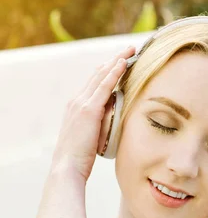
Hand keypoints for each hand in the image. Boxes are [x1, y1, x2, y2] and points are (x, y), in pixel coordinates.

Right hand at [50, 45, 135, 181]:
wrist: (67, 167)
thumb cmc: (80, 159)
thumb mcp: (90, 138)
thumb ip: (99, 127)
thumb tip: (112, 125)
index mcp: (76, 107)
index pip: (94, 83)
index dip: (108, 71)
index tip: (121, 62)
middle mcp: (77, 101)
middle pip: (98, 74)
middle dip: (114, 61)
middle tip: (129, 50)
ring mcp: (81, 104)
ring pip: (102, 76)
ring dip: (117, 61)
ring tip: (130, 50)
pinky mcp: (88, 110)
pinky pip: (104, 86)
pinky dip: (114, 73)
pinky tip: (123, 63)